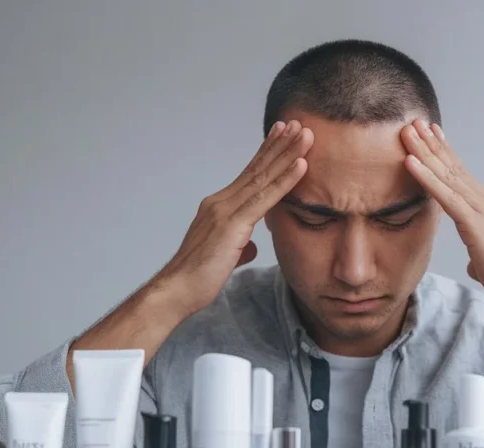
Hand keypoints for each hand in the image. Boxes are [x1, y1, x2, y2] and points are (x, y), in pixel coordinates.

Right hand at [161, 120, 312, 316]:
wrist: (178, 290)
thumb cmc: (198, 277)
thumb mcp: (225, 256)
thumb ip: (239, 244)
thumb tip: (249, 245)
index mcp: (219, 206)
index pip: (249, 175)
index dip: (267, 153)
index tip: (283, 135)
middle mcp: (221, 201)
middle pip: (257, 168)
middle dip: (280, 144)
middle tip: (298, 123)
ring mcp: (226, 210)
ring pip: (263, 176)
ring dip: (288, 154)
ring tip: (306, 134)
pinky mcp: (232, 224)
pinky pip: (265, 198)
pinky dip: (285, 180)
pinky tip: (301, 165)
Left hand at [401, 119, 483, 312]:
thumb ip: (479, 252)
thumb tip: (475, 262)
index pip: (461, 174)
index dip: (444, 152)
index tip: (431, 133)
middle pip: (452, 167)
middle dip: (430, 143)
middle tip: (413, 121)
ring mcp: (482, 209)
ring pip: (446, 175)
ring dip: (423, 152)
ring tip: (407, 132)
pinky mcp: (475, 223)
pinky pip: (445, 196)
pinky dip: (426, 177)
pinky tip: (410, 162)